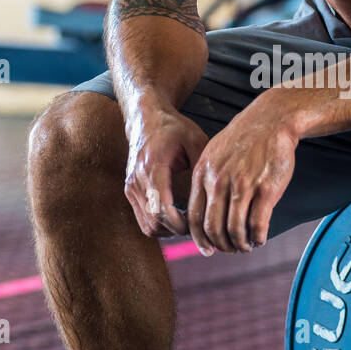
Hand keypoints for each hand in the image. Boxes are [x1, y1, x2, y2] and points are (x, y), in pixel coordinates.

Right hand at [123, 100, 209, 237]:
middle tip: (200, 226)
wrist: (146, 119)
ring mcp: (131, 188)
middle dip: (178, 230)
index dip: (181, 224)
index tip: (200, 224)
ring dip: (169, 230)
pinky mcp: (130, 192)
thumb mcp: (195, 141)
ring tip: (191, 222)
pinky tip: (179, 216)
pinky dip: (161, 225)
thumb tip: (219, 197)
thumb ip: (204, 168)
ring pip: (148, 226)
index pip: (162, 209)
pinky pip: (144, 220)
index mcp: (153, 167)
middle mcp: (138, 180)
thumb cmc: (173, 128)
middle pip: (155, 223)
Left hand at [186, 103, 297, 253]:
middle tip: (230, 250)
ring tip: (247, 246)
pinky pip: (257, 224)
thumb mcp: (214, 154)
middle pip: (212, 228)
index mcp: (203, 174)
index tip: (207, 249)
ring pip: (235, 229)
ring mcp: (242, 185)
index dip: (200, 239)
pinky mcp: (265, 189)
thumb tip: (202, 210)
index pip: (194, 217)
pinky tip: (260, 239)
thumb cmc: (244, 140)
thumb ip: (206, 180)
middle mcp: (219, 181)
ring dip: (241, 244)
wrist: (271, 120)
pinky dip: (258, 238)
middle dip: (221, 246)